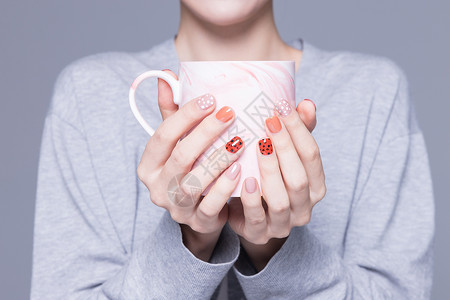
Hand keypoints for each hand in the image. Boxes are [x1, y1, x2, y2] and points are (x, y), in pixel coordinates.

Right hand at [137, 70, 244, 260]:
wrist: (200, 211)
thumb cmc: (190, 168)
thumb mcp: (177, 141)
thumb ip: (172, 112)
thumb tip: (168, 74)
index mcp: (149, 165)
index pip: (162, 136)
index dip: (185, 116)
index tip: (211, 99)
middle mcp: (158, 187)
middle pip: (180, 157)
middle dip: (205, 133)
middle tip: (230, 113)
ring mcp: (176, 207)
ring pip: (194, 182)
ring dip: (218, 159)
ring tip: (240, 140)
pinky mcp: (197, 222)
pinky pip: (211, 206)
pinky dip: (225, 187)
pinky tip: (241, 169)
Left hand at [228, 99, 325, 270]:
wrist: (247, 214)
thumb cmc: (268, 177)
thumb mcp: (284, 155)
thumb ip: (297, 132)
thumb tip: (307, 104)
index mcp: (315, 186)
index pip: (312, 155)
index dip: (299, 130)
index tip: (282, 106)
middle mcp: (304, 208)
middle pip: (299, 178)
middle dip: (285, 147)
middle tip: (268, 121)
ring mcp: (283, 224)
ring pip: (281, 200)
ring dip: (270, 171)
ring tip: (259, 145)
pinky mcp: (259, 233)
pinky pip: (256, 218)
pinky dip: (251, 199)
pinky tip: (245, 178)